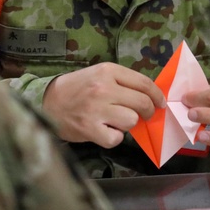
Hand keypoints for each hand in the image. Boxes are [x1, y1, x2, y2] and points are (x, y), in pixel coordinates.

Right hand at [43, 62, 165, 147]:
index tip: (160, 103)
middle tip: (145, 115)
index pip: (144, 83)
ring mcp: (96, 109)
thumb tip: (150, 96)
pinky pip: (116, 138)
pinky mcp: (90, 128)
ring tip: (117, 121)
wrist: (48, 102)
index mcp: (108, 71)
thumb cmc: (77, 88)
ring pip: (131, 120)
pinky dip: (114, 137)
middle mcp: (103, 88)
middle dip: (148, 112)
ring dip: (128, 124)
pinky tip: (105, 131)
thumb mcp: (99, 75)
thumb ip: (123, 82)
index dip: (157, 95)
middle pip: (142, 103)